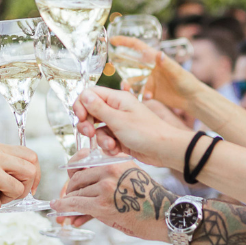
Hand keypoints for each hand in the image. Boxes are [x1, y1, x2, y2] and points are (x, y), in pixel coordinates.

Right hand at [0, 142, 38, 216]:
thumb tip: (33, 178)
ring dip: (6, 200)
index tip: (31, 186)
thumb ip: (6, 166)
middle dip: (26, 188)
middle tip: (10, 196)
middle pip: (30, 171)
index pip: (31, 156)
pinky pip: (0, 204)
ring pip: (19, 190)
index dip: (35, 173)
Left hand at [51, 162, 173, 243]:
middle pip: (77, 178)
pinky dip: (63, 207)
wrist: (166, 216)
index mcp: (117, 159)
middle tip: (68, 201)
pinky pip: (75, 204)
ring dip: (68, 203)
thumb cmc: (149, 201)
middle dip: (70, 191)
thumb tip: (82, 187)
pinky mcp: (102, 204)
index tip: (72, 181)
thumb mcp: (129, 180)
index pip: (84, 159)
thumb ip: (105, 180)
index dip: (74, 172)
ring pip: (75, 193)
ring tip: (65, 212)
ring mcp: (106, 185)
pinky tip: (57, 209)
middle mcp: (110, 168)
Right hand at [73, 87, 190, 168]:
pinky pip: (106, 140)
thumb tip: (84, 95)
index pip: (91, 94)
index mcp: (117, 99)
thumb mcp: (118, 120)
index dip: (81, 105)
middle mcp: (117, 109)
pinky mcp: (121, 138)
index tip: (80, 118)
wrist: (165, 150)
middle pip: (91, 112)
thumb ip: (99, 108)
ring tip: (111, 145)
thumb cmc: (146, 132)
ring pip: (98, 129)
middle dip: (87, 124)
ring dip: (101, 139)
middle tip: (89, 133)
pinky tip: (117, 150)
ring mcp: (119, 123)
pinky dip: (109, 147)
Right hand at [110, 36, 204, 111]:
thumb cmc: (187, 82)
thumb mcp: (177, 72)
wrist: (192, 99)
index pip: (137, 47)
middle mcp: (150, 68)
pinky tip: (147, 97)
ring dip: (127, 83)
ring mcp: (149, 80)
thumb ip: (168, 64)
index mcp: (155, 59)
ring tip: (127, 89)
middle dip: (120, 65)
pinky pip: (139, 92)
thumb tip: (159, 53)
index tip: (112, 39)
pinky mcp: (150, 91)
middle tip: (111, 68)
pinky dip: (140, 94)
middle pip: (130, 63)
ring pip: (132, 80)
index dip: (125, 41)